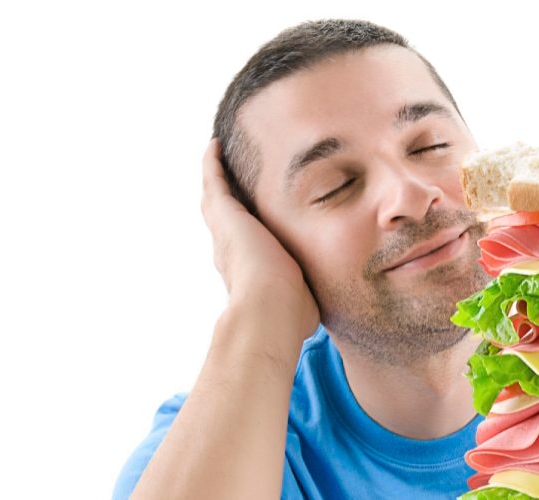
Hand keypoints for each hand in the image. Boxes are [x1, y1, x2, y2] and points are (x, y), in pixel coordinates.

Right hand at [201, 139, 319, 332]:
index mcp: (249, 271)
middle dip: (226, 199)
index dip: (247, 229)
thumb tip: (324, 305)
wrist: (271, 311)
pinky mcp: (225, 215)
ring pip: (215, 198)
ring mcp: (225, 232)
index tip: (252, 220)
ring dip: (216, 178)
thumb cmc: (292, 315)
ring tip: (217, 156)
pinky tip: (216, 145)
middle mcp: (229, 252)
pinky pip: (215, 181)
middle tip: (226, 179)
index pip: (246, 244)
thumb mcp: (304, 301)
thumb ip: (309, 295)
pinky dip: (213, 163)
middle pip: (225, 218)